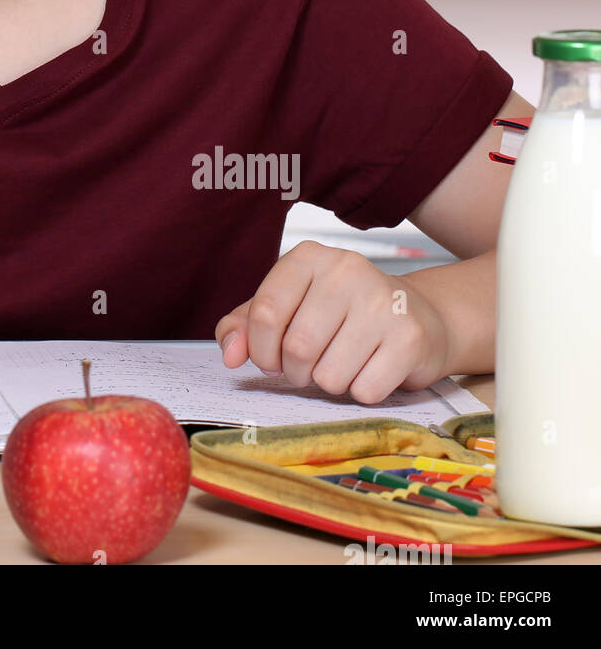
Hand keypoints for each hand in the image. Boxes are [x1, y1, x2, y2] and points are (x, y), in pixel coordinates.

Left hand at [214, 240, 450, 403]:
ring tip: (343, 362)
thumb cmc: (340, 313)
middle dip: (295, 371)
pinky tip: (372, 367)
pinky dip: (361, 391)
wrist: (417, 315)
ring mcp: (382, 302)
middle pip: (297, 347)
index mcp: (308, 257)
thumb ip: (246, 325)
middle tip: (307, 367)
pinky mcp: (408, 337)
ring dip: (329, 382)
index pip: (264, 312)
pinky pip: (364, 390)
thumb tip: (230, 355)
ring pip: (329, 375)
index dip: (260, 349)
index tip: (269, 359)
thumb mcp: (288, 307)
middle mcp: (346, 270)